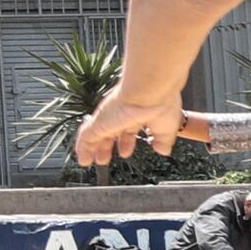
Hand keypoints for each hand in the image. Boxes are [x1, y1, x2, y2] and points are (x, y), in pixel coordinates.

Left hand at [73, 83, 193, 169]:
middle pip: (110, 132)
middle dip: (107, 146)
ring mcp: (109, 117)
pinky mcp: (99, 121)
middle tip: (104, 158)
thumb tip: (163, 150)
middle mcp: (122, 114)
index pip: (129, 129)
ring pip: (96, 134)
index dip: (126, 142)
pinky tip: (83, 159)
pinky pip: (86, 137)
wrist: (151, 88)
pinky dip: (84, 149)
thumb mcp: (167, 128)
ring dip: (94, 149)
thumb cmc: (161, 102)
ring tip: (91, 160)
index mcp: (139, 114)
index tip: (125, 152)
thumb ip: (163, 140)